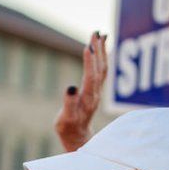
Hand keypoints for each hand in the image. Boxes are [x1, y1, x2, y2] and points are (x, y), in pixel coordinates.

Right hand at [54, 32, 107, 151]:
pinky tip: (100, 49)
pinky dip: (102, 57)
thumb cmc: (68, 127)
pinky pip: (101, 70)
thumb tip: (71, 87)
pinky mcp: (95, 90)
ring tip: (100, 34)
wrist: (78, 137)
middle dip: (99, 50)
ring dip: (102, 50)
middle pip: (100, 68)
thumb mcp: (65, 118)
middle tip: (96, 32)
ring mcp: (97, 91)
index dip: (90, 62)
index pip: (91, 77)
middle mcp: (95, 93)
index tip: (88, 46)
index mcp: (87, 98)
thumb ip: (69, 104)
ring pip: (103, 67)